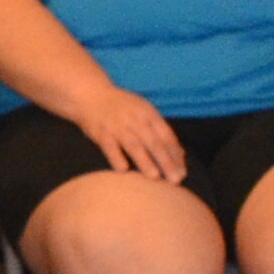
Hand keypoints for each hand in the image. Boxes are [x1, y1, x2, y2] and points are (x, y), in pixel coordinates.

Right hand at [69, 83, 184, 182]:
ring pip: (133, 145)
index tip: (183, 171)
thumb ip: (161, 132)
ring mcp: (117, 125)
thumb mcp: (144, 111)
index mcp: (148, 113)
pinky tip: (123, 169)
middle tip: (175, 179)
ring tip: (154, 176)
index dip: (175, 154)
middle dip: (165, 161)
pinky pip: (109, 146)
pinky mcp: (100, 132)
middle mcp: (134, 119)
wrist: (90, 94)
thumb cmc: (122, 106)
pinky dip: (116, 157)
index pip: (166, 135)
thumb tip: (181, 154)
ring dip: (145, 161)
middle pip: (153, 142)